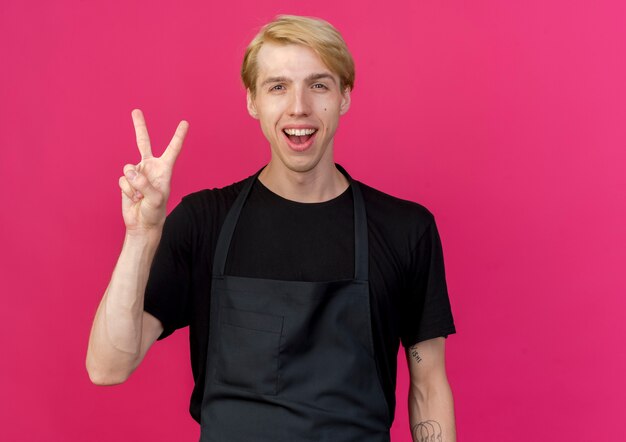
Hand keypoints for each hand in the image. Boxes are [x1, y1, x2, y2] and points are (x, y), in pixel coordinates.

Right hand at [119, 109, 188, 234]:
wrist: (142, 224)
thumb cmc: (155, 212)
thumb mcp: (155, 199)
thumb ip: (143, 184)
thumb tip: (129, 170)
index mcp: (164, 169)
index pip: (173, 150)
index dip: (178, 136)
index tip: (185, 123)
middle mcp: (150, 167)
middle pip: (144, 142)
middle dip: (139, 126)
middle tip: (136, 111)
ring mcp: (137, 173)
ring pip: (128, 169)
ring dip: (133, 185)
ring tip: (140, 197)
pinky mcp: (126, 181)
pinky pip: (122, 180)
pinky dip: (126, 190)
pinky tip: (133, 198)